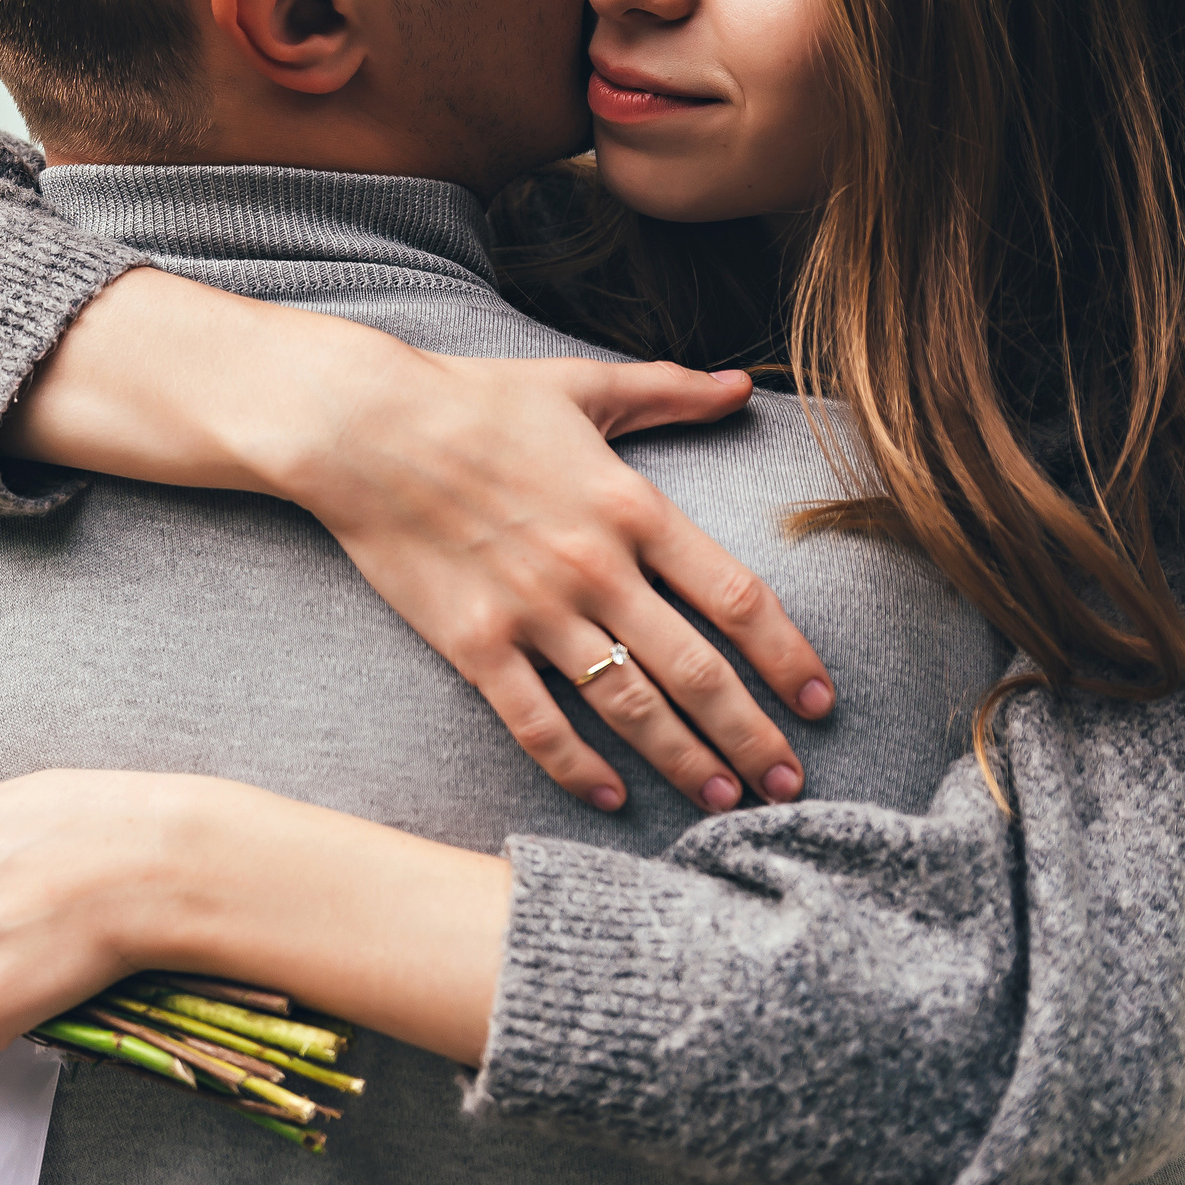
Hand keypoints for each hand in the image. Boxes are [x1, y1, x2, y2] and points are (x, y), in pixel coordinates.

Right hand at [258, 345, 833, 815]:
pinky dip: (576, 768)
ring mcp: (533, 611)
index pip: (738, 597)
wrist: (363, 427)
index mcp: (631, 506)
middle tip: (789, 785)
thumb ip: (669, 390)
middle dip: (752, 735)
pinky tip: (611, 798)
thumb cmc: (472, 400)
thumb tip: (741, 384)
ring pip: (628, 707)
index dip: (789, 656)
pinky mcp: (474, 643)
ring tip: (722, 800)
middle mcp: (595, 567)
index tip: (821, 700)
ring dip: (682, 760)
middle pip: (696, 670)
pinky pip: (537, 722)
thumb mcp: (580, 385)